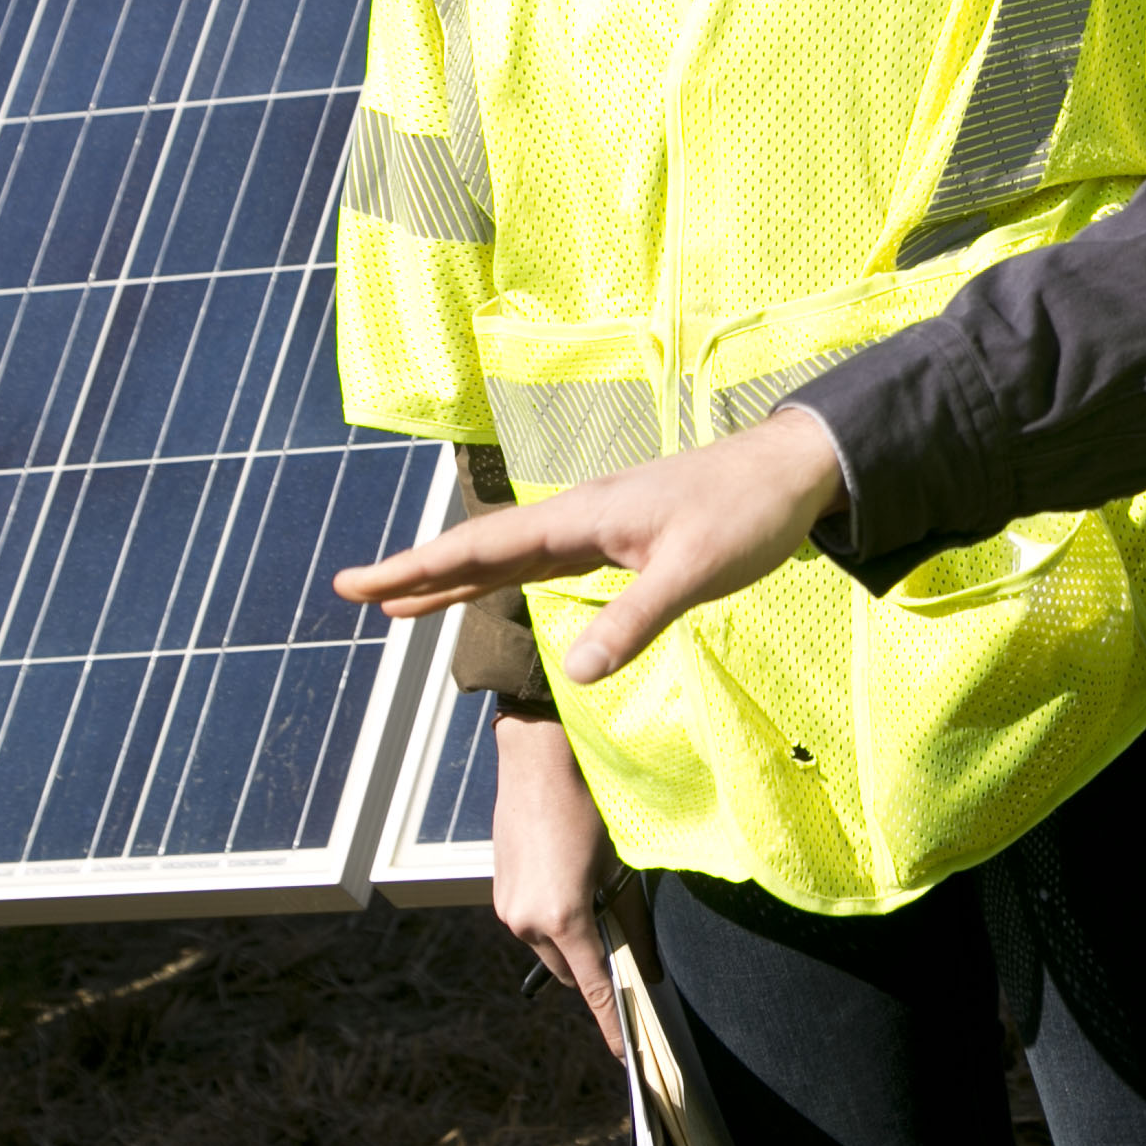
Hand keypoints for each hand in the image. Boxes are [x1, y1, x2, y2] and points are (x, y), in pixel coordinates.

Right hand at [332, 408, 844, 686]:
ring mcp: (596, 527)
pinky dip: (501, 580)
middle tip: (352, 593)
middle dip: (417, 572)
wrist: (793, 472)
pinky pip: (542, 564)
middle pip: (481, 549)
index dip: (420, 567)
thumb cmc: (748, 515)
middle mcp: (578, 517)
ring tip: (396, 607)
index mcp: (584, 516)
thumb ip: (636, 619)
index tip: (360, 583)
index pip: (485, 548)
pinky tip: (486, 593)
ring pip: (507, 558)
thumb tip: (577, 673)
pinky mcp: (619, 540)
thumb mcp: (694, 572)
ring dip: (453, 579)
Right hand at [490, 716, 624, 1061]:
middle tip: (624, 944)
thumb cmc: (589, 806)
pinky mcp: (500, 892)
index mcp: (562, 919)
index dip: (611, 1024)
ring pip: (550, 948)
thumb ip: (633, 923)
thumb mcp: (620, 867)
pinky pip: (533, 923)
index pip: (593, 988)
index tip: (626, 1055)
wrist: (539, 758)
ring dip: (574, 939)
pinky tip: (572, 880)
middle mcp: (527, 923)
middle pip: (571, 972)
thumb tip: (648, 968)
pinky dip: (554, 918)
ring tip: (597, 896)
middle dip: (597, 966)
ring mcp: (508, 908)